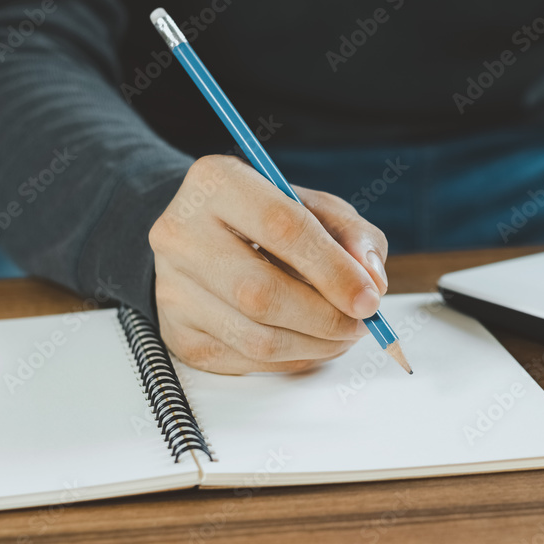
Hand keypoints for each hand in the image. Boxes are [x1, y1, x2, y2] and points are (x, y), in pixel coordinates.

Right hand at [148, 155, 388, 373]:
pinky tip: (310, 341)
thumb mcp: (316, 206)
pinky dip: (292, 358)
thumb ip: (353, 235)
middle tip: (361, 323)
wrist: (203, 235)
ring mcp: (172, 287)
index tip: (369, 298)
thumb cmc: (268, 217)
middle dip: (325, 317)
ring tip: (343, 333)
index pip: (282, 228)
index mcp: (217, 182)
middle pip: (260, 293)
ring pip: (255, 337)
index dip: (333, 270)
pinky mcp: (177, 332)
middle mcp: (181, 233)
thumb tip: (371, 281)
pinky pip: (245, 361)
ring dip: (314, 344)